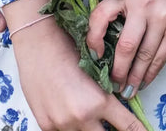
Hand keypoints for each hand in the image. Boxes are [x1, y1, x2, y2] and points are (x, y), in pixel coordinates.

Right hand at [10, 13, 145, 130]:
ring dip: (90, 126)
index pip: (127, 126)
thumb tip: (118, 105)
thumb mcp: (96, 70)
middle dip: (110, 129)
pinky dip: (70, 125)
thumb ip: (105, 94)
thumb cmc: (69, 48)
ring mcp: (62, 124)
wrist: (38, 43)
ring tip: (87, 110)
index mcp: (99, 101)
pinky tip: (68, 110)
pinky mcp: (46, 126)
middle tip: (112, 121)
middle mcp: (82, 117)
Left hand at [86, 0, 165, 95]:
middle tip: (113, 84)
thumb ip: (122, 17)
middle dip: (118, 70)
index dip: (93, 38)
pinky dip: (149, 75)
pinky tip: (143, 82)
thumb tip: (103, 53)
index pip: (101, 14)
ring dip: (134, 78)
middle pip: (126, 45)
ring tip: (127, 90)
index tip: (95, 56)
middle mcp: (144, 3)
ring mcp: (162, 17)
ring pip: (143, 56)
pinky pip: (159, 59)